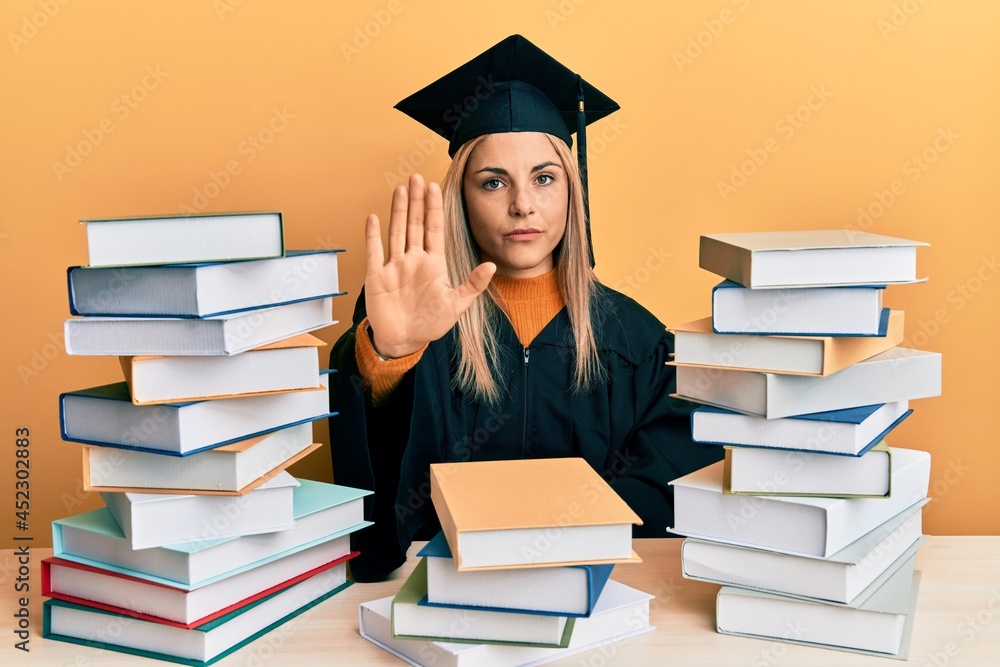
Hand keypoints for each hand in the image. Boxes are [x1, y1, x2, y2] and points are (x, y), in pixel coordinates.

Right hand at [364, 173, 495, 358]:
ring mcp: (394, 266)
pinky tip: (374, 217)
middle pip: (415, 224)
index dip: (434, 208)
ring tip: (400, 189)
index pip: (434, 230)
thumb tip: (491, 265)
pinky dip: (373, 235)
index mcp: (433, 264)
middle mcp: (413, 260)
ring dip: (397, 210)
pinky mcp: (377, 277)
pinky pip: (375, 251)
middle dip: (416, 201)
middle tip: (416, 177)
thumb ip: (472, 285)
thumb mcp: (456, 306)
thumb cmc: (430, 324)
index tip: (435, 187)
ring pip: (396, 232)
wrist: (403, 341)